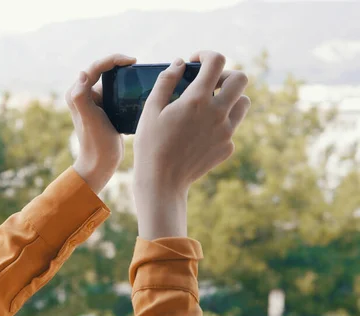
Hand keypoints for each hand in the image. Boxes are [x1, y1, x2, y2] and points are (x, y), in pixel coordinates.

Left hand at [67, 54, 136, 193]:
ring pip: (111, 81)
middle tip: (137, 66)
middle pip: (103, 71)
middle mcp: (83, 95)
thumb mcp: (90, 119)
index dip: (113, 60)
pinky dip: (127, 88)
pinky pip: (117, 92)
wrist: (100, 164)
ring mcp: (95, 102)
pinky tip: (139, 90)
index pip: (95, 68)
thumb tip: (83, 73)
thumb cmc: (96, 142)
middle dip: (119, 65)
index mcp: (77, 93)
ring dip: (124, 76)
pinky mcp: (105, 109)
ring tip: (140, 75)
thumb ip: (81, 96)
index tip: (132, 61)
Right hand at [133, 51, 250, 239]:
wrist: (162, 182)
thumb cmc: (151, 144)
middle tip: (208, 82)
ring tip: (208, 105)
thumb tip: (180, 63)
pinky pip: (232, 127)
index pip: (216, 61)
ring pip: (243, 102)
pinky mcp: (228, 147)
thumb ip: (166, 82)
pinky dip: (220, 122)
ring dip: (229, 97)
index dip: (206, 55)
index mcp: (197, 100)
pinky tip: (200, 132)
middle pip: (241, 78)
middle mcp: (217, 113)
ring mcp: (226, 132)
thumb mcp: (150, 110)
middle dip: (224, 74)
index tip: (195, 61)